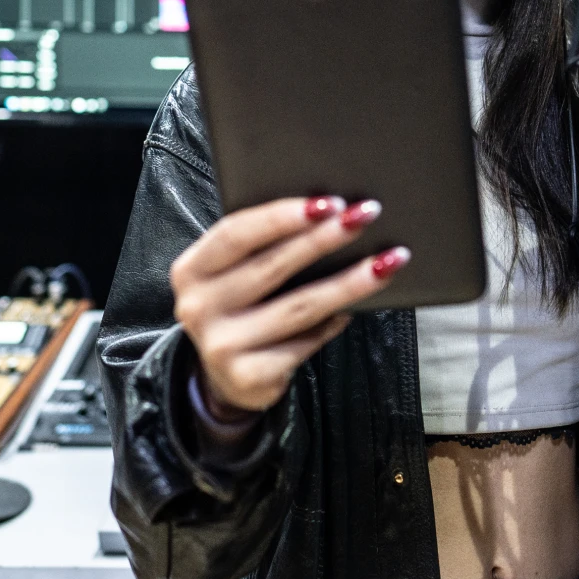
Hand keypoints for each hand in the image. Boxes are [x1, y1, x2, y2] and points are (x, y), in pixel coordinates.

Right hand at [172, 196, 409, 414]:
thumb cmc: (242, 307)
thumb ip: (262, 246)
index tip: (330, 201)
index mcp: (192, 270)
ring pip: (301, 306)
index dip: (283, 215)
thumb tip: (329, 213)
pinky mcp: (248, 377)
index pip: (237, 232)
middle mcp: (198, 308)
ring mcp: (221, 346)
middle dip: (326, 238)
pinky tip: (357, 308)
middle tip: (366, 216)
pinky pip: (306, 342)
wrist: (225, 377)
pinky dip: (335, 322)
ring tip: (387, 261)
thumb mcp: (235, 274)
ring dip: (350, 281)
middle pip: (273, 266)